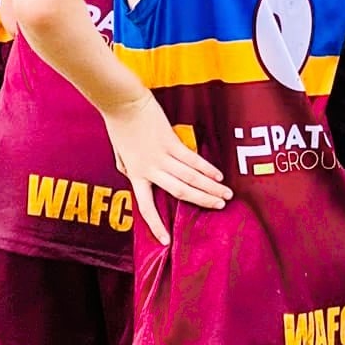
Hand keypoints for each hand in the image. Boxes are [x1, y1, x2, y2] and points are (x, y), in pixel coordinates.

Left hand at [101, 94, 230, 243]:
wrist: (122, 103)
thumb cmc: (119, 125)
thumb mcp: (119, 154)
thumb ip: (129, 168)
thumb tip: (134, 176)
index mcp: (135, 175)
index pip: (146, 207)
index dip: (156, 225)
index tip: (166, 241)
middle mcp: (150, 170)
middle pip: (179, 192)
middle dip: (201, 201)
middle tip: (219, 208)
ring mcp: (161, 156)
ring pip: (190, 177)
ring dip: (210, 187)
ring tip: (225, 195)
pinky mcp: (171, 141)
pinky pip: (192, 160)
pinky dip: (207, 168)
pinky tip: (218, 176)